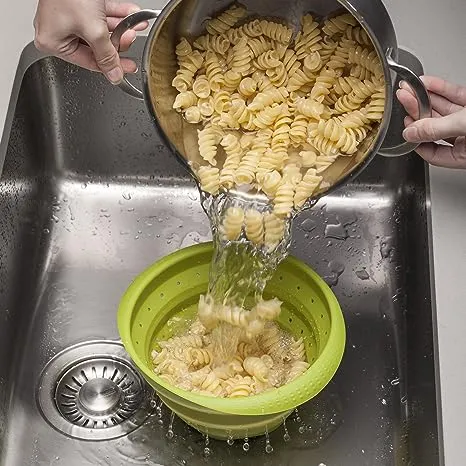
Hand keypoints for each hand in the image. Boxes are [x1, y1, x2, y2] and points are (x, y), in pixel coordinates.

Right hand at [33, 0, 148, 83]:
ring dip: (121, 27)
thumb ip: (107, 55)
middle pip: (97, 46)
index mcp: (54, 43)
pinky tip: (131, 15)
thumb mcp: (93, 31)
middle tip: (131, 39)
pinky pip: (99, 14)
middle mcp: (58, 31)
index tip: (129, 66)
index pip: (90, 62)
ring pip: (100, 29)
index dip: (113, 66)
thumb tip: (114, 75)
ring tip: (135, 25)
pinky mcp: (77, 5)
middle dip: (118, 41)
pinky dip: (116, 14)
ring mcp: (67, 17)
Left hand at [396, 76, 465, 167]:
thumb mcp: (464, 126)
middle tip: (403, 99)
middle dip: (416, 111)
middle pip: (435, 127)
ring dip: (425, 97)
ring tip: (408, 88)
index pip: (432, 154)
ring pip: (443, 110)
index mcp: (463, 155)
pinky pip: (455, 96)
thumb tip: (410, 133)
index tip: (405, 129)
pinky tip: (426, 83)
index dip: (416, 142)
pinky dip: (440, 88)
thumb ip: (436, 129)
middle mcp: (465, 140)